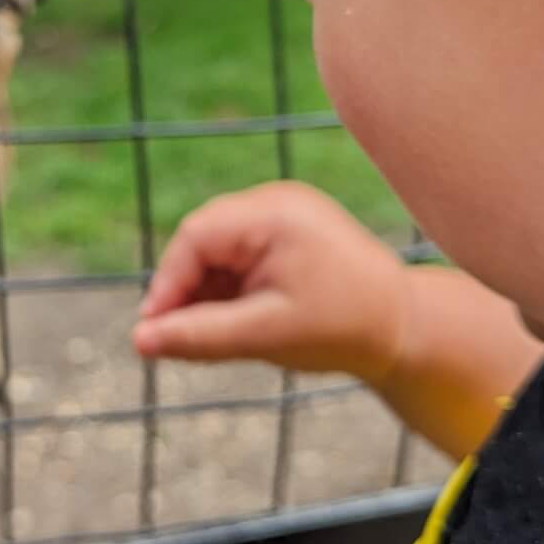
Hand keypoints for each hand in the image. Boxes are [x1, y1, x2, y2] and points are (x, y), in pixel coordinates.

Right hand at [134, 183, 410, 385]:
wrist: (406, 327)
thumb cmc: (341, 329)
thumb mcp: (263, 335)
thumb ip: (198, 336)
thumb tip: (137, 342)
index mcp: (274, 214)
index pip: (195, 237)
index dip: (167, 285)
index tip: (154, 333)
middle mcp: (276, 202)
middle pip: (202, 241)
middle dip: (185, 291)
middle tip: (177, 341)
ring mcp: (283, 213)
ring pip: (217, 251)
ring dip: (206, 293)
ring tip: (216, 338)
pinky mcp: (288, 231)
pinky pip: (239, 255)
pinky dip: (229, 289)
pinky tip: (238, 323)